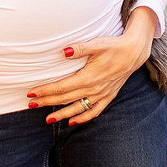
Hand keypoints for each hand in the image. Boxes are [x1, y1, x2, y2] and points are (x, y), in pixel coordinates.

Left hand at [27, 9, 157, 125]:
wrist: (134, 52)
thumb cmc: (114, 46)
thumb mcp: (97, 44)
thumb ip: (80, 48)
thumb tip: (63, 51)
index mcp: (89, 77)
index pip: (61, 87)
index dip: (45, 91)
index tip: (31, 93)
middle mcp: (94, 89)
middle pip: (65, 99)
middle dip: (47, 102)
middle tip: (31, 104)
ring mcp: (101, 95)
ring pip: (78, 108)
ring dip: (61, 115)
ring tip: (47, 120)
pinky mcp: (108, 96)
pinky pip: (94, 112)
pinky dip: (83, 118)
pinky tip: (72, 122)